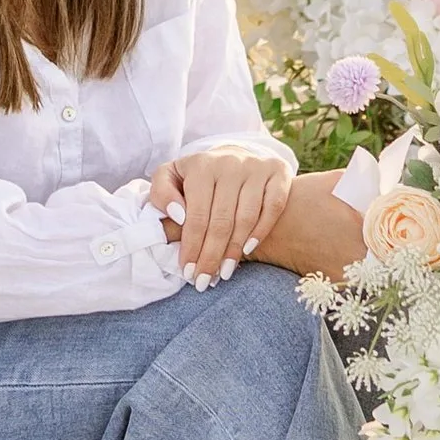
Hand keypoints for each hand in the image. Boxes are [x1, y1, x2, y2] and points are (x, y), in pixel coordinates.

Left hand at [148, 150, 295, 287]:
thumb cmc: (198, 177)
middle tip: (204, 282)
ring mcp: (256, 167)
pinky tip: (248, 250)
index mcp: (201, 165)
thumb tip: (177, 215)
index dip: (192, 246)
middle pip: (221, 221)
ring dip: (234, 250)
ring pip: (246, 217)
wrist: (234, 157)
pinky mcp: (278, 171)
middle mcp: (230, 163)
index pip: (196, 214)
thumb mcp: (171, 177)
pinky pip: (273, 207)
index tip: (187, 271)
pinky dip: (261, 231)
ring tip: (223, 273)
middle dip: (211, 256)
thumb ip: (162, 193)